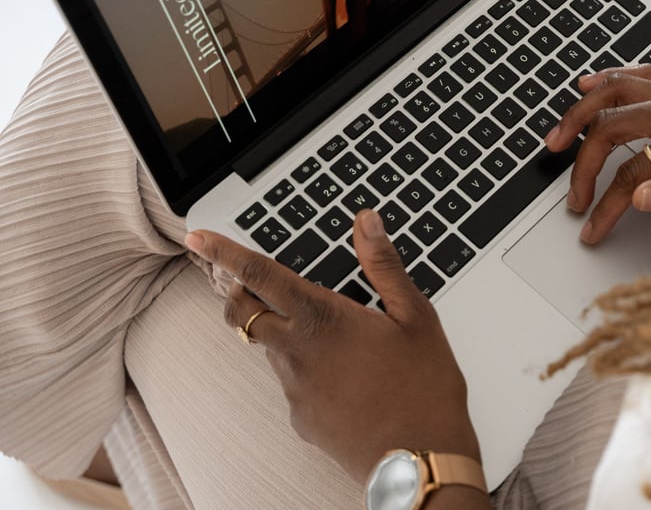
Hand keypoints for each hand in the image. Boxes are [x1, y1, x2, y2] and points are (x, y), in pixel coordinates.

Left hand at [184, 210, 479, 485]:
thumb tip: (366, 221)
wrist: (420, 458)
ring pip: (268, 347)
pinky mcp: (300, 418)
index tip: (197, 237)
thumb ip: (383, 265)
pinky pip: (292, 382)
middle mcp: (298, 352)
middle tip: (251, 281)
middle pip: (242, 313)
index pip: (260, 275)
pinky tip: (346, 375)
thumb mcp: (416, 316)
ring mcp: (294, 389)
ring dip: (281, 330)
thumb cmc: (425, 386)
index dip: (224, 252)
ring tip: (334, 335)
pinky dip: (306, 368)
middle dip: (238, 292)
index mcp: (324, 318)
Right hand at [543, 64, 650, 243]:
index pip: (634, 170)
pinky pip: (641, 76)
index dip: (608, 204)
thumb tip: (639, 198)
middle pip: (613, 123)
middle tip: (572, 194)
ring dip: (582, 110)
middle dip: (584, 161)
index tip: (593, 228)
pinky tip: (590, 84)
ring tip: (557, 135)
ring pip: (619, 88)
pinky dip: (610, 79)